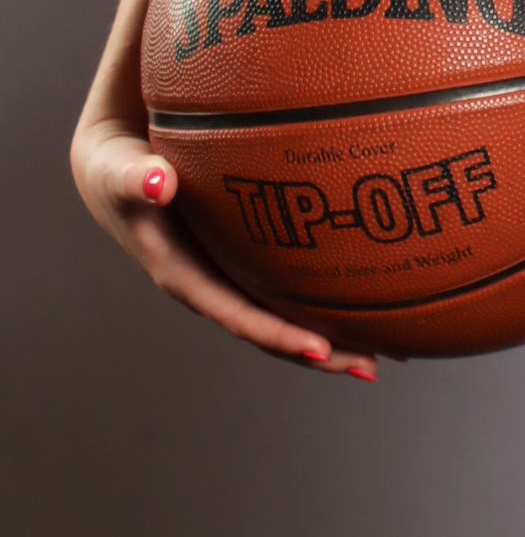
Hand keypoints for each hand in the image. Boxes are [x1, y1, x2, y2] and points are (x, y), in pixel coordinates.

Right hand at [70, 115, 377, 379]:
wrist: (119, 172)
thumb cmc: (122, 170)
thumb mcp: (121, 173)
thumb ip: (136, 178)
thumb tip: (157, 181)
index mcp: (184, 277)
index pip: (238, 316)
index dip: (278, 334)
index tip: (319, 349)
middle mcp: (214, 287)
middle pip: (272, 331)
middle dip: (320, 353)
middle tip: (371, 366)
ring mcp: (233, 278)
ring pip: (288, 316)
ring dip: (335, 337)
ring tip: (392, 348)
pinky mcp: (248, 263)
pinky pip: (293, 288)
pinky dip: (331, 301)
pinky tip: (378, 300)